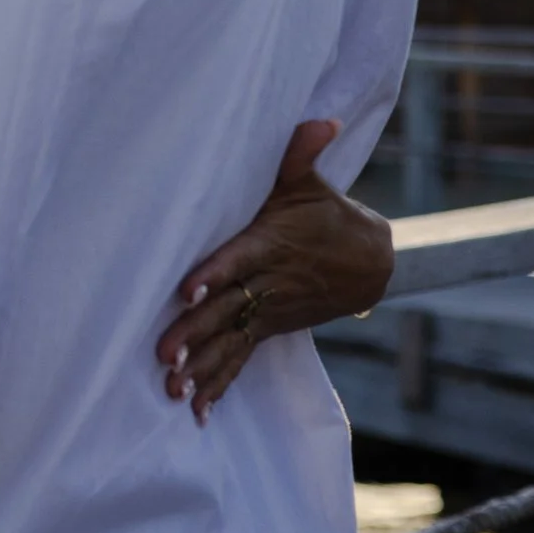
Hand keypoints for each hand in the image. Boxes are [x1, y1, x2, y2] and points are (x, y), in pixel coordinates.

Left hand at [156, 118, 392, 420]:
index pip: (239, 259)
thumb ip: (300, 153)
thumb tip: (318, 120)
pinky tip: (194, 412)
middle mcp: (267, 284)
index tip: (187, 289)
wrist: (368, 261)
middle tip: (164, 354)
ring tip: (172, 388)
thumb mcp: (309, 182)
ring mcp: (267, 311)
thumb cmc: (323, 212)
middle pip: (228, 308)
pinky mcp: (266, 329)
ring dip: (202, 367)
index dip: (214, 273)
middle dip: (197, 332)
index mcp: (270, 245)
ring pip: (231, 341)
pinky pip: (241, 360)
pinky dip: (220, 386)